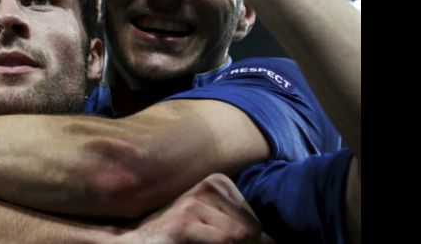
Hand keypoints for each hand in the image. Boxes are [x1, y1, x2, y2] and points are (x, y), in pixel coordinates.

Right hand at [123, 173, 270, 243]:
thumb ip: (244, 227)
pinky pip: (226, 238)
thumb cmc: (182, 235)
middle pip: (251, 229)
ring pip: (240, 235)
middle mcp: (208, 186)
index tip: (220, 239)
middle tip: (211, 242)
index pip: (256, 222)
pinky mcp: (185, 222)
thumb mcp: (215, 223)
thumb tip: (278, 243)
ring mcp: (194, 202)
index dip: (247, 242)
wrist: (142, 241)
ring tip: (201, 242)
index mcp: (218, 182)